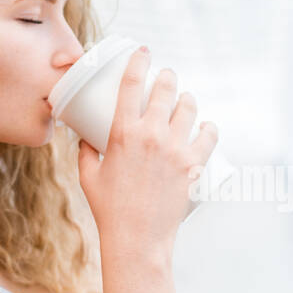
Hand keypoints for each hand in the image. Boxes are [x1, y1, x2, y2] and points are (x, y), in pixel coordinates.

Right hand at [76, 47, 218, 256]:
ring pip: (189, 107)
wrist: (137, 239)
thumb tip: (83, 136)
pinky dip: (209, 127)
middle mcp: (151, 135)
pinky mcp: (194, 165)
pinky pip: (209, 135)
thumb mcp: (88, 176)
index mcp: (123, 133)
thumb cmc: (109, 210)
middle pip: (165, 89)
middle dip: (167, 77)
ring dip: (187, 99)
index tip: (143, 52)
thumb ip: (85, 152)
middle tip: (166, 78)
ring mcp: (175, 149)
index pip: (132, 83)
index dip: (139, 61)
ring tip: (185, 100)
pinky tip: (208, 126)